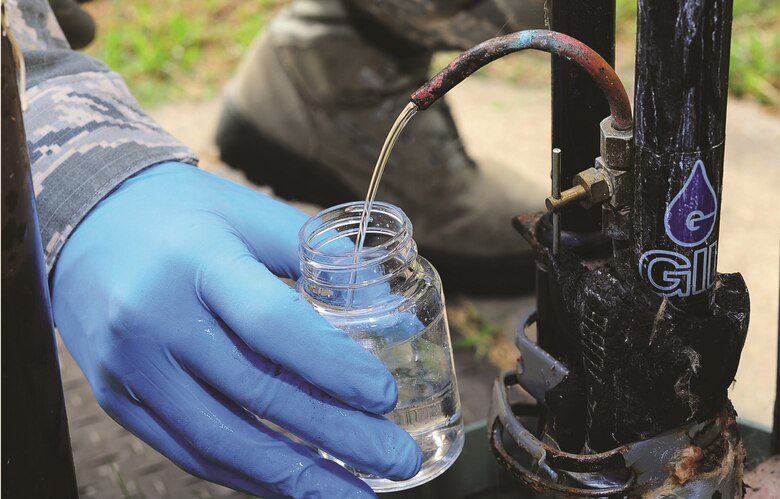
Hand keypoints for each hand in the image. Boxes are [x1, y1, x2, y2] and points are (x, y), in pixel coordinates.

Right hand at [52, 162, 421, 497]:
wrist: (86, 224)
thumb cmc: (184, 216)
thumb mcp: (251, 214)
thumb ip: (323, 254)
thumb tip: (392, 307)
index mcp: (195, 261)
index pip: (270, 323)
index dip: (332, 366)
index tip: (384, 397)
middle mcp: (154, 317)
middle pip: (256, 391)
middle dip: (335, 436)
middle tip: (396, 460)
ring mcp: (130, 367)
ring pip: (221, 438)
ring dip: (295, 476)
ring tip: (354, 493)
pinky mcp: (117, 398)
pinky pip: (188, 451)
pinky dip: (247, 474)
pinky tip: (292, 484)